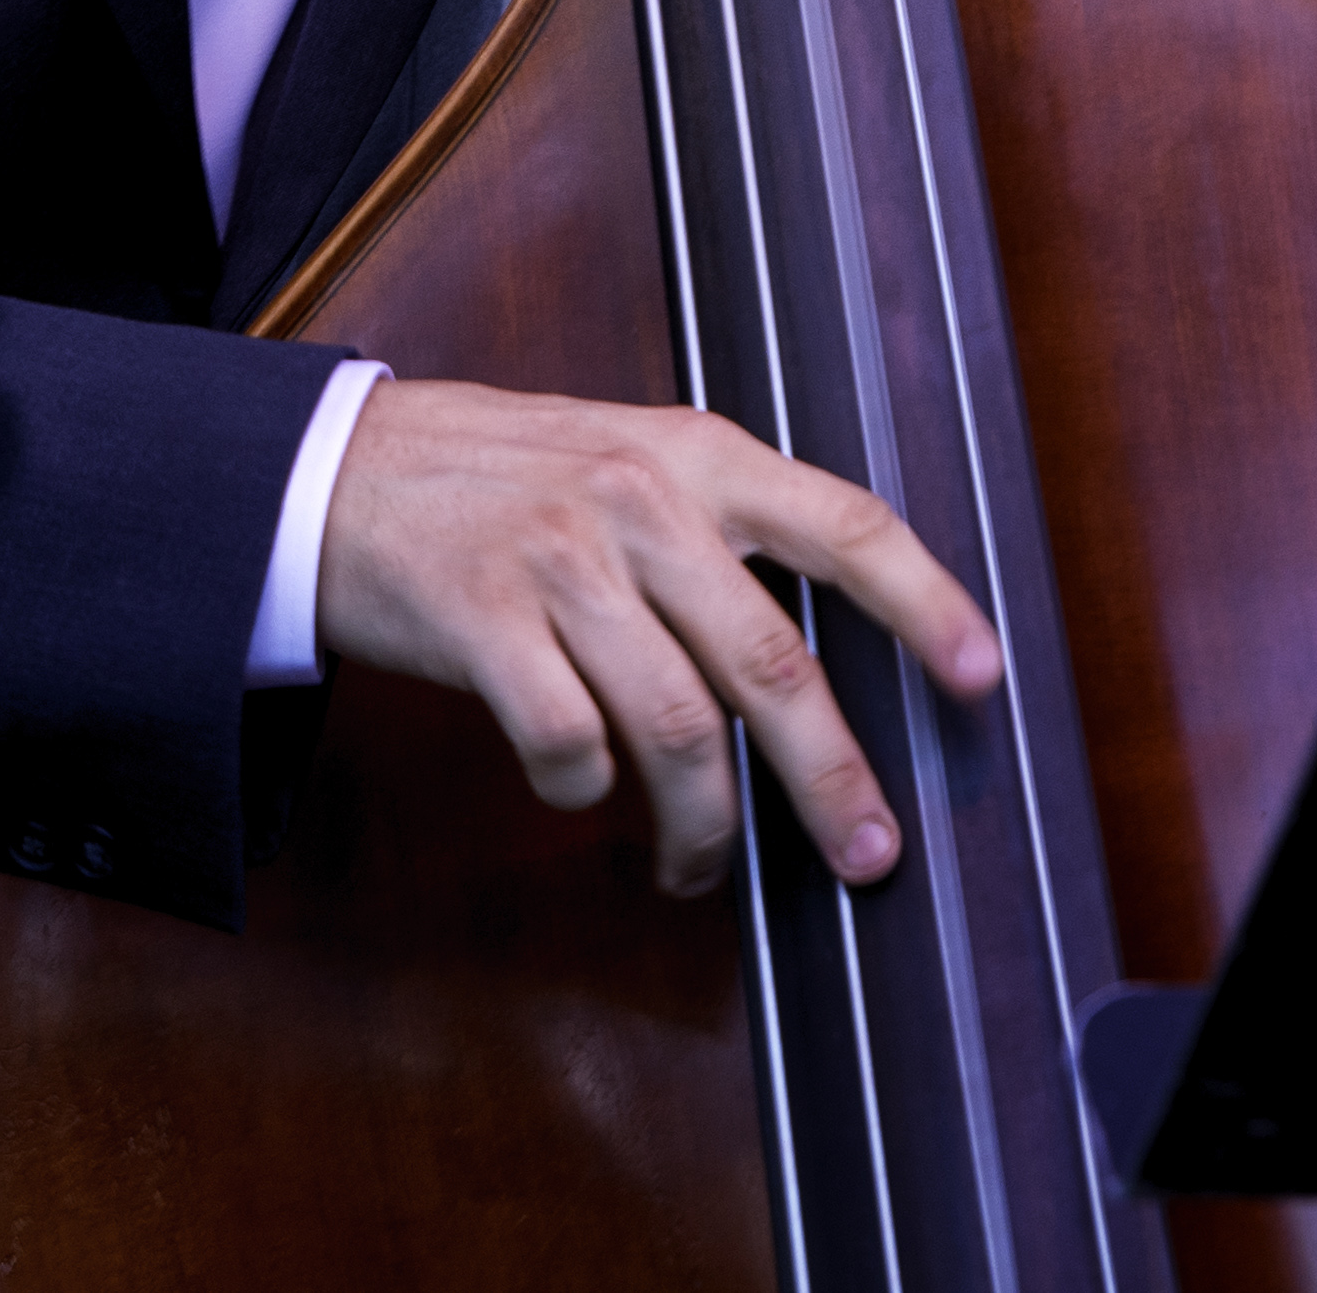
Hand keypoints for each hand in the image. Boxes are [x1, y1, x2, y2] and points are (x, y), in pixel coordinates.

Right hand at [313, 376, 1004, 897]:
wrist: (336, 470)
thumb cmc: (497, 479)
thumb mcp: (628, 458)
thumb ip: (720, 527)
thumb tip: (819, 652)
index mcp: (696, 453)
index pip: (844, 522)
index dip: (924, 601)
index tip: (980, 675)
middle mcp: (640, 498)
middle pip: (773, 663)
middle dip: (833, 779)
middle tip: (868, 854)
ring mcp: (561, 559)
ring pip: (677, 729)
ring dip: (704, 824)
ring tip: (703, 863)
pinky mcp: (482, 619)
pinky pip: (570, 746)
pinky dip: (587, 792)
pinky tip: (584, 791)